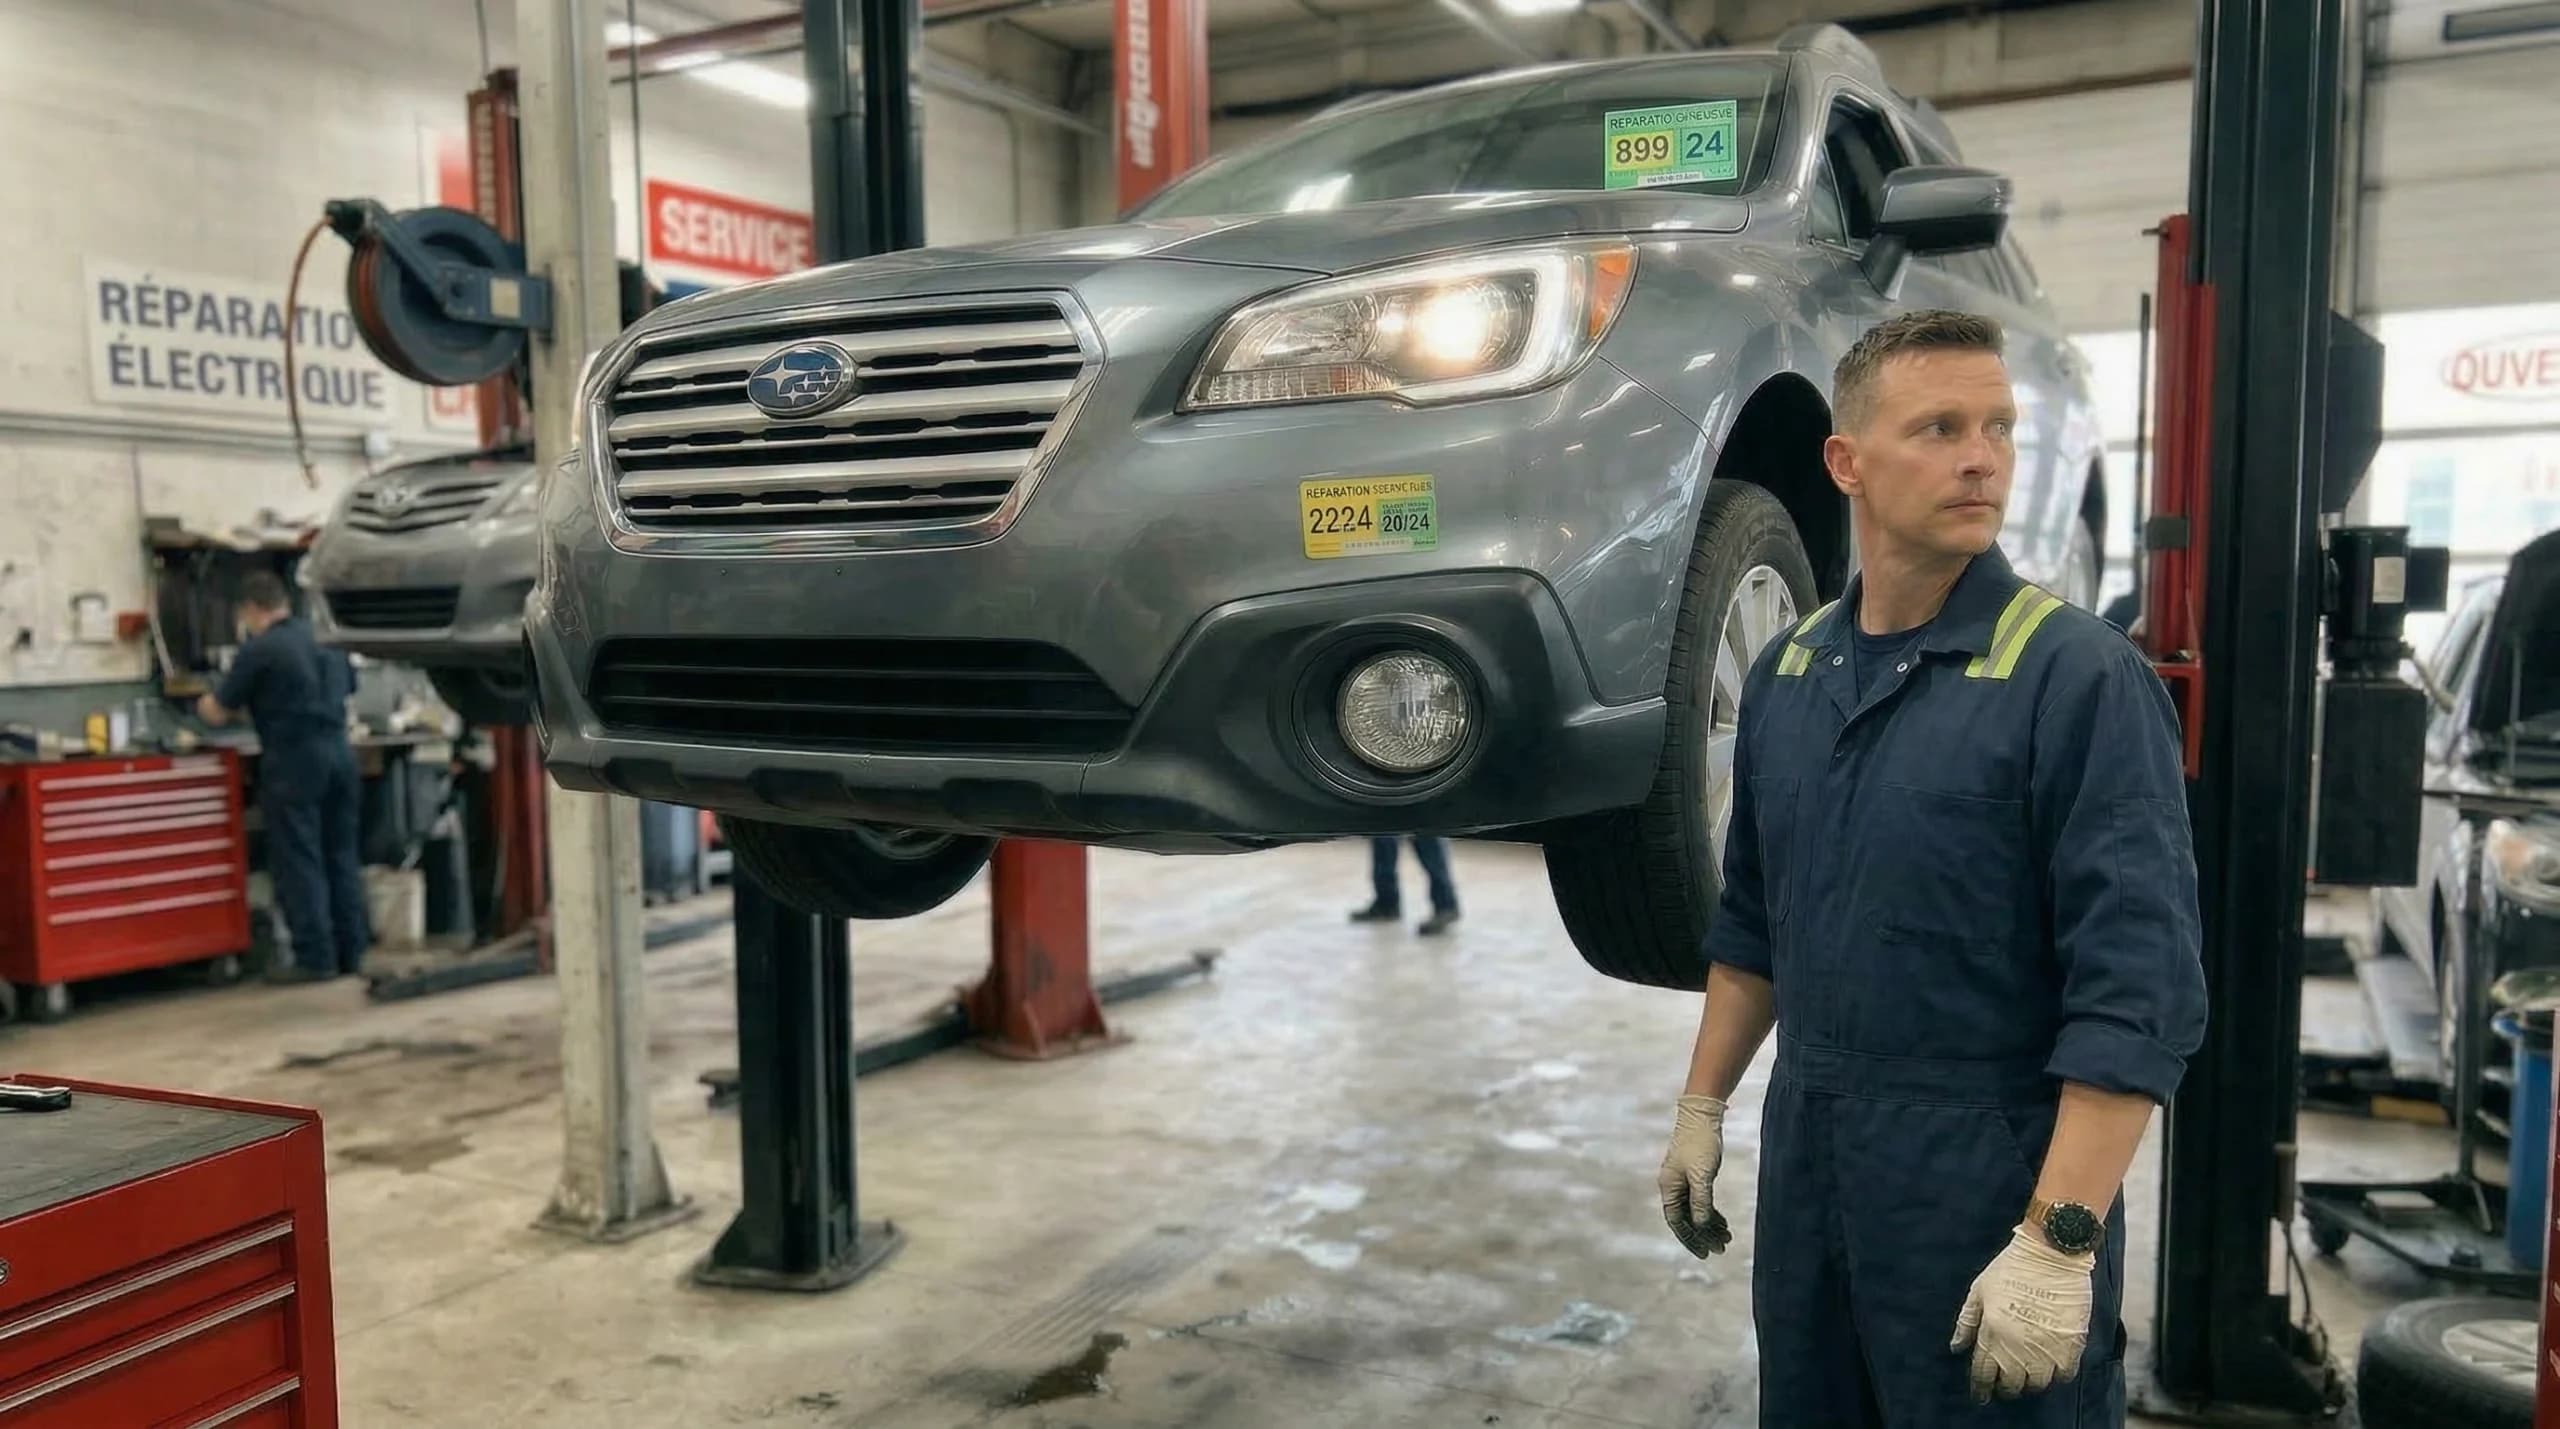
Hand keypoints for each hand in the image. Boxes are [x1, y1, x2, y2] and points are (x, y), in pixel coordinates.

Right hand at [1656, 1093, 1730, 1256]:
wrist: (1702, 1115)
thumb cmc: (1700, 1143)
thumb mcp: (1702, 1176)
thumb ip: (1700, 1202)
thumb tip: (1701, 1225)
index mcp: (1669, 1188)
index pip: (1678, 1222)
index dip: (1691, 1239)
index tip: (1705, 1253)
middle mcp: (1673, 1187)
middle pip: (1687, 1219)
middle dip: (1704, 1235)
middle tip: (1721, 1249)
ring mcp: (1684, 1181)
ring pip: (1696, 1210)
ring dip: (1710, 1225)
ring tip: (1727, 1238)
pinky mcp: (1695, 1175)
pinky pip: (1702, 1200)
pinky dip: (1712, 1212)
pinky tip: (1723, 1222)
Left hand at [1950, 1226, 2094, 1400]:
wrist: (2051, 1253)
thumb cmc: (2011, 1267)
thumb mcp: (1979, 1290)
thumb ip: (1967, 1321)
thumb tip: (1956, 1348)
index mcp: (1993, 1333)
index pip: (1983, 1373)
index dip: (1981, 1388)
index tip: (1981, 1395)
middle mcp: (2018, 1346)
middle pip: (2011, 1385)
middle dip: (2006, 1387)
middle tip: (2006, 1383)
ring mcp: (2046, 1348)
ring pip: (2037, 1384)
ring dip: (2031, 1382)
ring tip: (2029, 1373)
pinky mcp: (2071, 1345)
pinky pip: (2064, 1375)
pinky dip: (2057, 1375)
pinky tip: (2051, 1366)